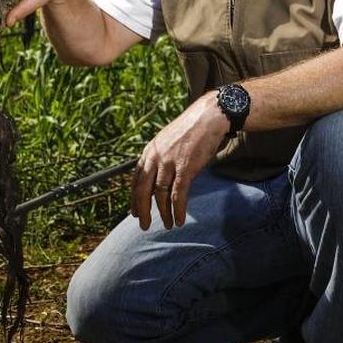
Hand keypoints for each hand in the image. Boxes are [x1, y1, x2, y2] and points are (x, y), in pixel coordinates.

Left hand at [131, 93, 229, 229]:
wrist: (208, 117)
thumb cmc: (190, 130)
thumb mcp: (167, 141)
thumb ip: (159, 158)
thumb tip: (157, 177)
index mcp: (149, 151)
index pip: (136, 180)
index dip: (134, 198)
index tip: (135, 212)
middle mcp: (155, 157)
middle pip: (143, 191)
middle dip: (142, 210)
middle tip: (144, 225)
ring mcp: (169, 163)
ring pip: (160, 195)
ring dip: (164, 213)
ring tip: (168, 224)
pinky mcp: (186, 168)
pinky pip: (178, 195)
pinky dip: (177, 210)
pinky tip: (179, 220)